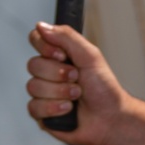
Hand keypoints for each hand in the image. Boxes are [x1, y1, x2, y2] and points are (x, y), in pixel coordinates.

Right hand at [26, 23, 124, 144]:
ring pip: (33, 87)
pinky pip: (34, 107)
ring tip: (77, 96)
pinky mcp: (42, 114)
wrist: (111, 118)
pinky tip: (69, 110)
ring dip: (60, 92)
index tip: (62, 55)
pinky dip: (55, 108)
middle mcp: (48, 73)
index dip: (45, 46)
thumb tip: (41, 26)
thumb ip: (67, 37)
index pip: (36, 39)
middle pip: (33, 64)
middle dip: (59, 74)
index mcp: (58, 56)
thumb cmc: (104, 89)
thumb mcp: (90, 56)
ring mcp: (43, 93)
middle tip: (77, 78)